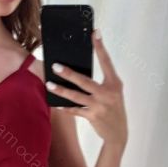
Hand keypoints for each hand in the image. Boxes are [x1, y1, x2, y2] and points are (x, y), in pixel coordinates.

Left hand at [47, 28, 127, 148]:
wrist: (118, 133)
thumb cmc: (113, 108)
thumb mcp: (113, 92)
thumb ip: (101, 82)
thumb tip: (78, 72)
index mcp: (114, 83)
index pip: (106, 62)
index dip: (100, 47)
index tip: (94, 32)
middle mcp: (108, 93)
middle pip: (85, 81)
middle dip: (69, 73)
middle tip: (55, 65)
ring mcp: (100, 106)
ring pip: (76, 96)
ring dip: (61, 90)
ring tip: (49, 84)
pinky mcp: (93, 117)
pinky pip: (76, 110)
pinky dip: (65, 107)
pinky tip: (56, 103)